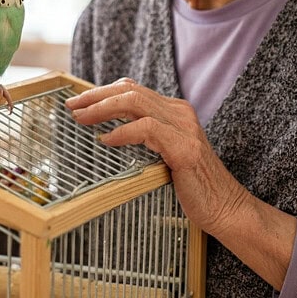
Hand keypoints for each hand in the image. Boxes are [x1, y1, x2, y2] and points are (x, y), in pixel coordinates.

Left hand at [65, 78, 248, 230]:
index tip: (78, 103)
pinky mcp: (185, 148)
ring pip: (135, 102)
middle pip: (130, 90)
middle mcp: (180, 113)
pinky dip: (122, 132)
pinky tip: (106, 140)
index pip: (133, 89)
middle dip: (95, 96)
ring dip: (102, 108)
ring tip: (81, 119)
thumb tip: (107, 137)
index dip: (102, 92)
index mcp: (174, 112)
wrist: (225, 208)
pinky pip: (147, 129)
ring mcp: (184, 128)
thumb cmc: (192, 187)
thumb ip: (145, 141)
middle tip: (71, 106)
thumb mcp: (164, 157)